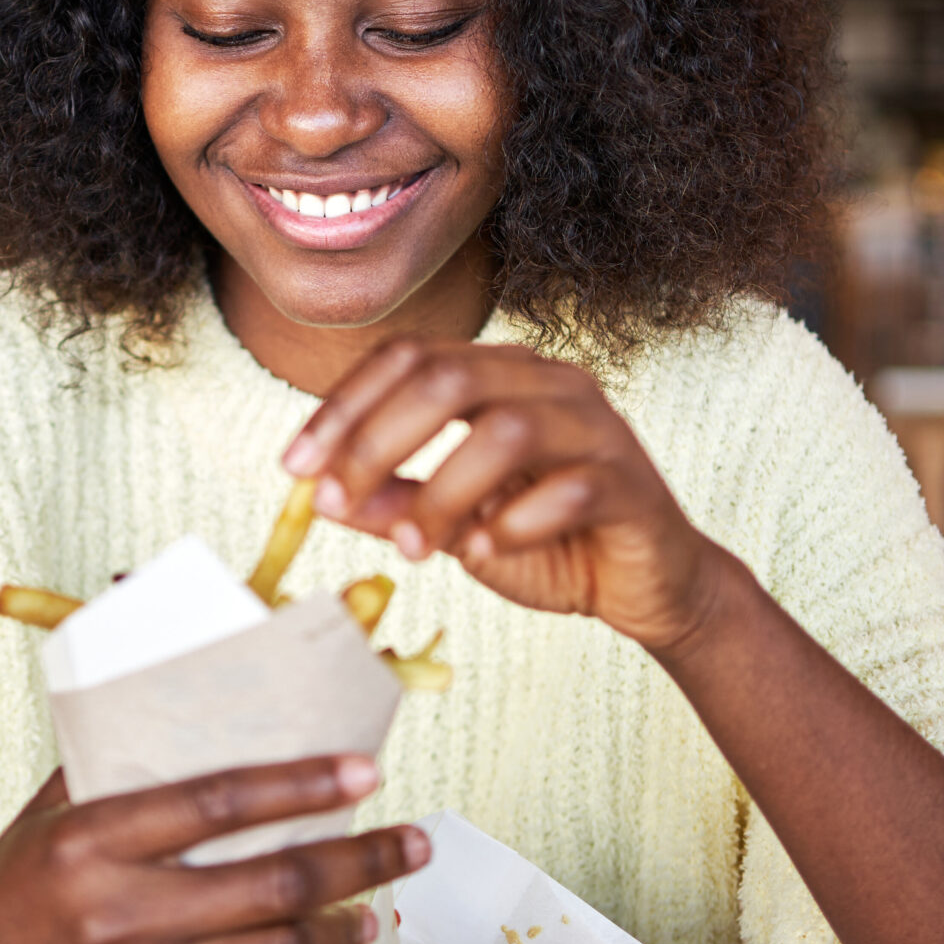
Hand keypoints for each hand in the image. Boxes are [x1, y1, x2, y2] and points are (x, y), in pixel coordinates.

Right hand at [0, 756, 428, 943]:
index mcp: (91, 840)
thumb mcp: (50, 814)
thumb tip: (191, 690)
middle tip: (412, 843)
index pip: (219, 800)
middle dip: (362, 860)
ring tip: (372, 908)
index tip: (365, 769)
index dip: (303, 784)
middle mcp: (114, 913)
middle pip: (272, 884)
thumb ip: (119, 764)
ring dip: (341, 929)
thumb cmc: (10, 891)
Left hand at [282, 340, 727, 655]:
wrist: (649, 587)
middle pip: (449, 377)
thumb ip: (395, 504)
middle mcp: (550, 383)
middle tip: (336, 502)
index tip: (294, 466)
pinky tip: (486, 552)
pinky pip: (570, 489)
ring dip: (443, 492)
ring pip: (506, 430)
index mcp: (501, 374)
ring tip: (415, 548)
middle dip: (377, 441)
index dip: (343, 406)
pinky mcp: (631, 484)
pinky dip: (515, 523)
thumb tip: (321, 497)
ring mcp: (597, 428)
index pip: (408, 357)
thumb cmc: (548, 543)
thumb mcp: (454, 525)